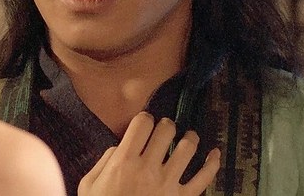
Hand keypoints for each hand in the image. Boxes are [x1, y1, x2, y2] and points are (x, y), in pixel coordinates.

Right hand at [78, 112, 219, 195]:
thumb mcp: (89, 185)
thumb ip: (104, 161)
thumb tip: (119, 147)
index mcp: (124, 162)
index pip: (142, 124)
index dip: (144, 118)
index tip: (145, 123)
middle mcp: (148, 169)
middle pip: (166, 130)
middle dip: (166, 125)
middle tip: (165, 129)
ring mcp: (168, 184)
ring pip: (188, 148)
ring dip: (190, 138)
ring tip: (189, 137)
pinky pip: (204, 178)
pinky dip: (213, 163)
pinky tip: (214, 154)